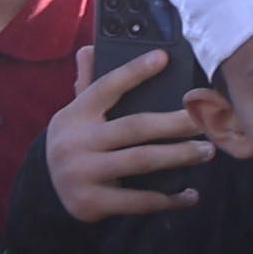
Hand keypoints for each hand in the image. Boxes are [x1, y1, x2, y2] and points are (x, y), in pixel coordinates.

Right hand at [40, 51, 213, 221]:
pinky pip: (138, 200)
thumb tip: (88, 50)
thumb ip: (87, 85)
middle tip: (204, 121)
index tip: (163, 57)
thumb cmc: (75, 144)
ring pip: (141, 161)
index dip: (133, 71)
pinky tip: (190, 195)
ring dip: (179, 156)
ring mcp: (81, 174)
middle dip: (175, 123)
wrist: (46, 191)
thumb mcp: (75, 116)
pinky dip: (169, 199)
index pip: (106, 87)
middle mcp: (75, 143)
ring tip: (206, 151)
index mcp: (74, 116)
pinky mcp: (91, 202)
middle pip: (134, 127)